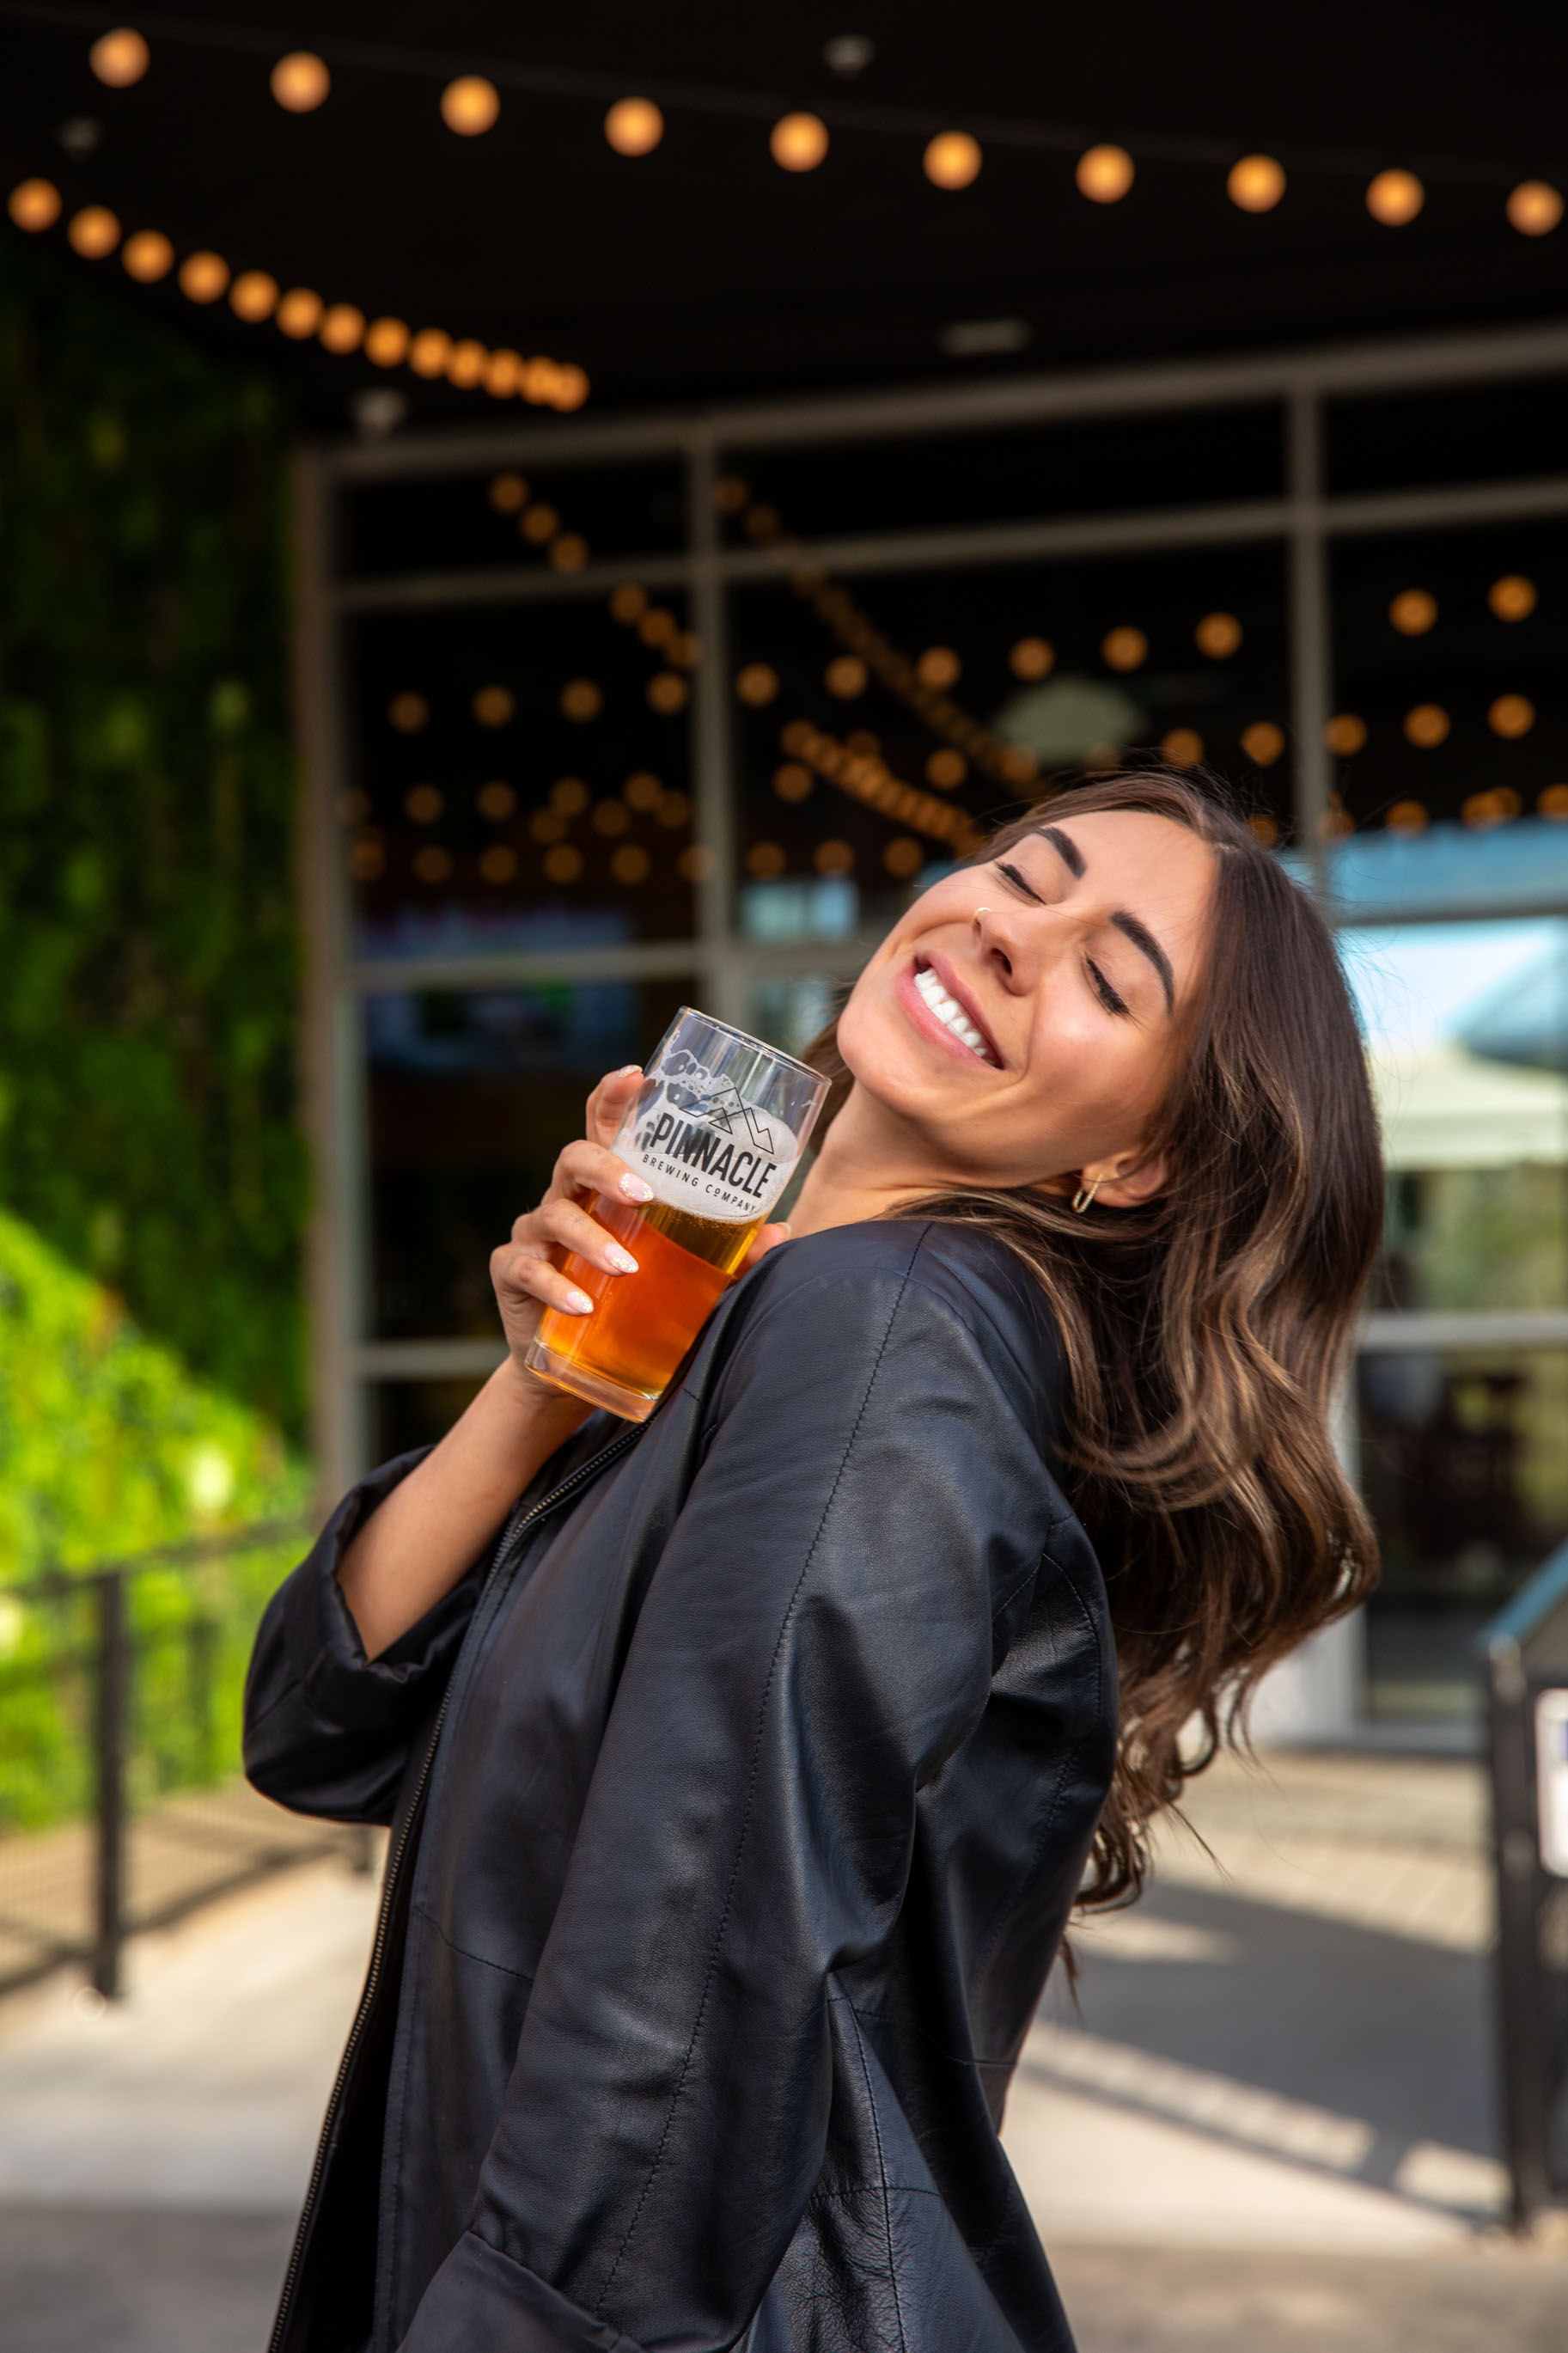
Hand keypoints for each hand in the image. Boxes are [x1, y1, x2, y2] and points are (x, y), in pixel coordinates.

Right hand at [490, 1065, 790, 1375]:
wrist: (574, 1375)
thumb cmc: (634, 1310)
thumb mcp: (686, 1280)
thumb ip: (730, 1257)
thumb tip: (781, 1232)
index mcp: (605, 1188)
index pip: (604, 1128)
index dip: (612, 1096)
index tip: (635, 1075)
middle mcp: (566, 1199)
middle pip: (575, 1158)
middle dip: (607, 1169)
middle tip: (643, 1195)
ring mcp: (534, 1235)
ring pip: (554, 1215)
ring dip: (592, 1240)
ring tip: (626, 1268)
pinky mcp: (512, 1275)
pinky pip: (527, 1269)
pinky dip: (556, 1287)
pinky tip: (583, 1305)